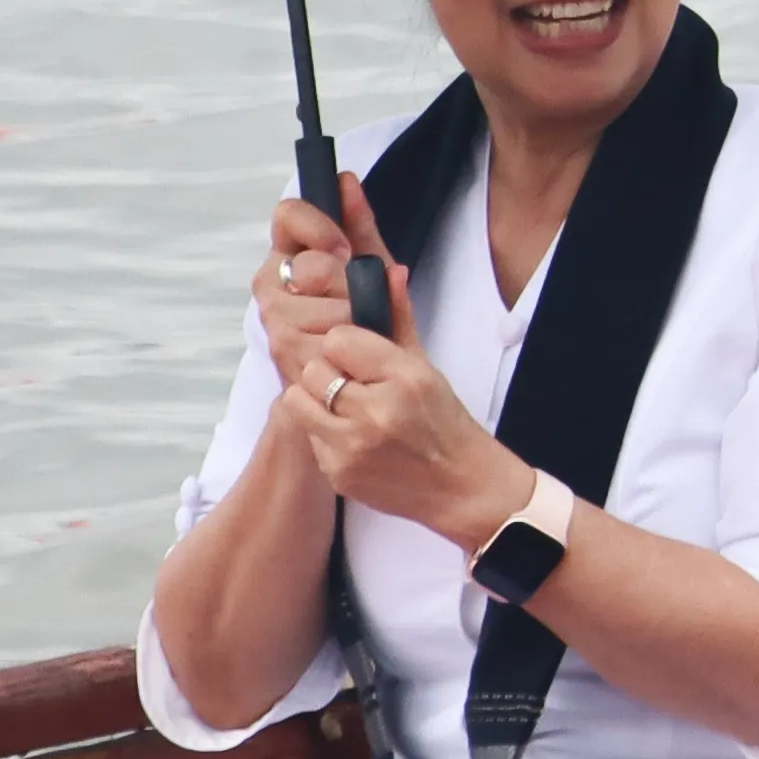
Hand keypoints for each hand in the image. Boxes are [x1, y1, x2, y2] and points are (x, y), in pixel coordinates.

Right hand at [250, 178, 369, 393]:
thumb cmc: (377, 316)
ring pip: (309, 310)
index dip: (318, 227)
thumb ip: (359, 224)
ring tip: (361, 329)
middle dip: (343, 282)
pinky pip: (315, 349)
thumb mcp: (375, 265)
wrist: (384, 379)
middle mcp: (274, 288)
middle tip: (361, 298)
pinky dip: (343, 350)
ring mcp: (275, 328)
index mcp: (291, 255)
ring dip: (347, 319)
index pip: (287, 215)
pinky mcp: (284, 366)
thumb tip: (345, 179)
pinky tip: (352, 354)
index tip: (344, 249)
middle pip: (305, 267)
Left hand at [288, 257, 514, 547]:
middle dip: (327, 373)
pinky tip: (352, 437)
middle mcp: (376, 411)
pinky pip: (308, 436)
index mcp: (405, 378)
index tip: (359, 356)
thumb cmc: (445, 423)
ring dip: (315, 400)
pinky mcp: (337, 472)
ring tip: (344, 406)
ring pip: (298, 401)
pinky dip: (324, 433)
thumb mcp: (428, 368)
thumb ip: (400, 321)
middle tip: (351, 384)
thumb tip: (389, 273)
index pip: (339, 339)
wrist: (460, 486)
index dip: (345, 345)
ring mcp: (353, 446)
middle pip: (314, 370)